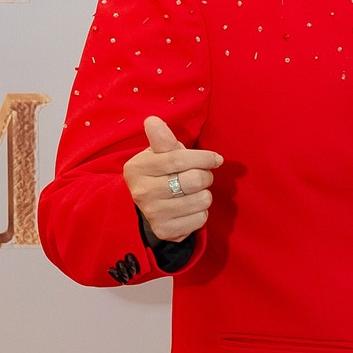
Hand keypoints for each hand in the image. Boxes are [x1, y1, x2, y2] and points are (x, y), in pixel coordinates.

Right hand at [123, 113, 224, 241]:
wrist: (149, 205)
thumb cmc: (160, 172)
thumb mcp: (159, 152)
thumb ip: (161, 138)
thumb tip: (153, 121)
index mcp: (137, 168)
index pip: (178, 159)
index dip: (203, 157)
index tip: (216, 159)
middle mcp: (141, 193)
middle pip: (193, 180)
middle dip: (205, 176)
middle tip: (201, 176)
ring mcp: (152, 214)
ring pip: (200, 200)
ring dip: (204, 194)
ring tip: (193, 192)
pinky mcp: (165, 231)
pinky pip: (200, 219)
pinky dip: (201, 212)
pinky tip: (190, 208)